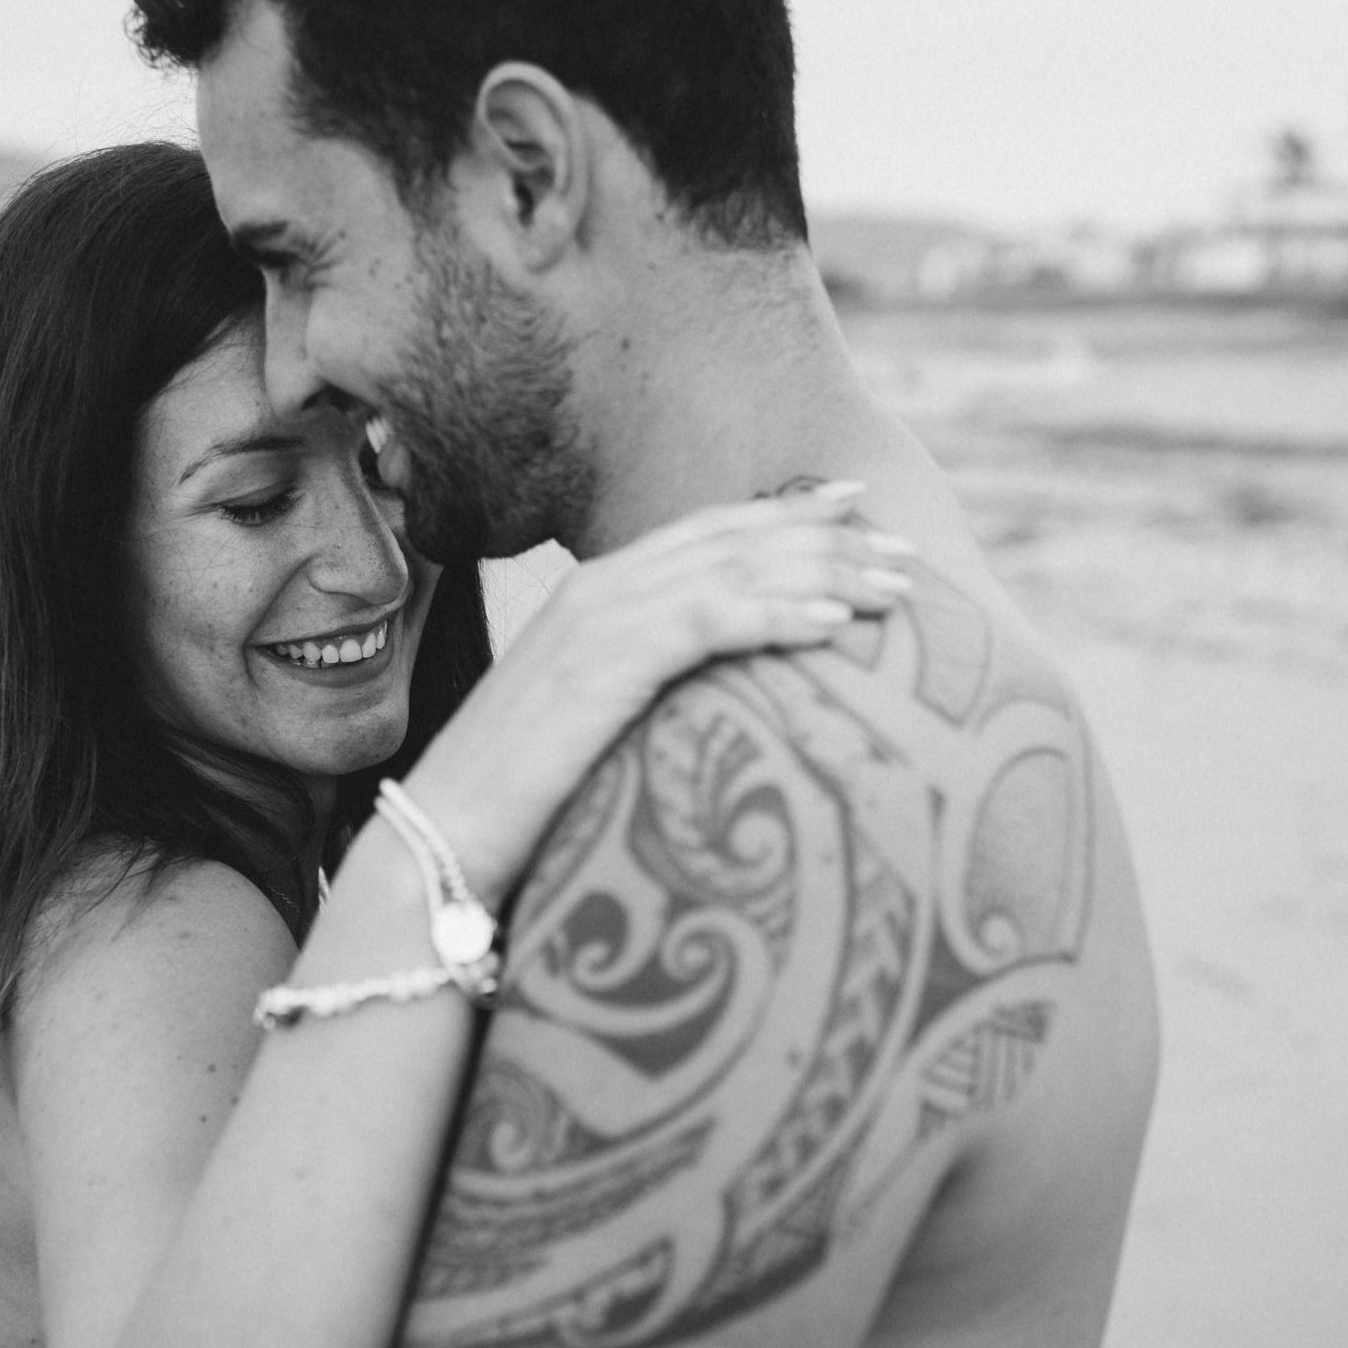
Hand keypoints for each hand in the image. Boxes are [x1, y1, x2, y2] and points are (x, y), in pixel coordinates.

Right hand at [405, 480, 911, 903]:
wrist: (442, 841)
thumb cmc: (520, 803)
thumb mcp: (591, 726)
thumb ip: (645, 690)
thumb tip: (716, 703)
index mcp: (595, 597)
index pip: (707, 534)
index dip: (787, 515)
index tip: (859, 506)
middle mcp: (597, 591)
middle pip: (732, 541)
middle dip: (827, 539)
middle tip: (905, 552)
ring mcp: (596, 622)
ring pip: (731, 570)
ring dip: (821, 571)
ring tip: (893, 585)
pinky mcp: (601, 665)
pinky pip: (706, 620)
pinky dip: (775, 612)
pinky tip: (833, 622)